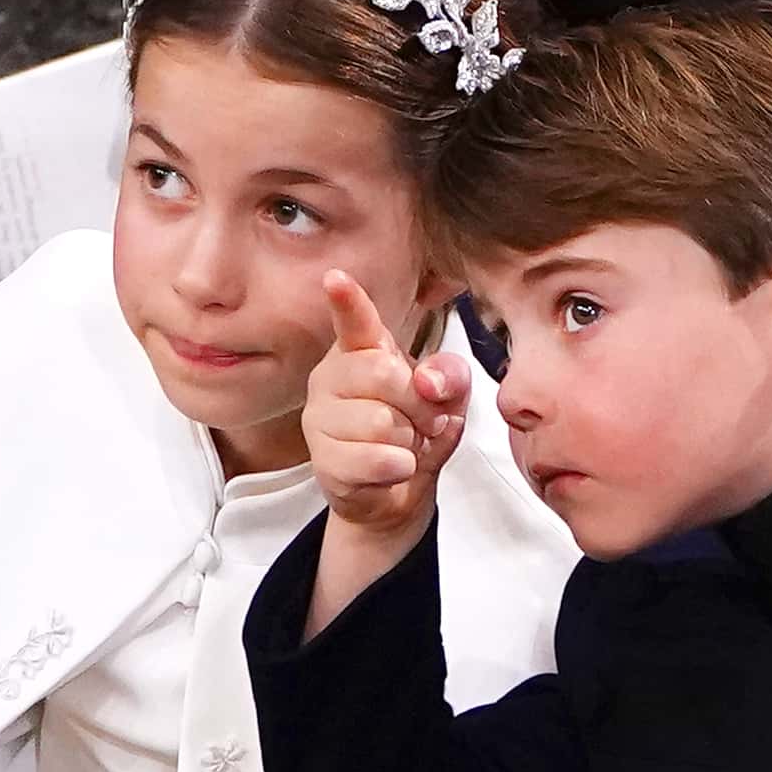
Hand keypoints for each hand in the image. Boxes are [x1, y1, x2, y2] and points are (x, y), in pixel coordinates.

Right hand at [300, 271, 464, 634]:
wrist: (396, 493)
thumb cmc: (416, 431)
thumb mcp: (448, 397)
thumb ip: (449, 376)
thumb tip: (428, 382)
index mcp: (361, 351)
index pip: (354, 322)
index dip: (347, 301)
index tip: (335, 278)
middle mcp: (331, 378)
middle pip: (383, 374)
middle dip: (420, 403)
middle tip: (425, 421)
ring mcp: (321, 419)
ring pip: (381, 421)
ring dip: (409, 440)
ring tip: (402, 445)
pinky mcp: (324, 461)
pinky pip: (375, 460)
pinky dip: (399, 467)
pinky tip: (395, 467)